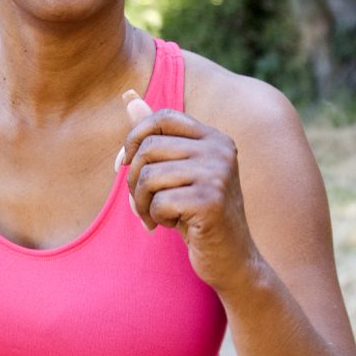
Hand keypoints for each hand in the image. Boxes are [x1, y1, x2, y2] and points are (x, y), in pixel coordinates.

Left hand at [119, 90, 260, 295]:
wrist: (231, 259)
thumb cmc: (198, 214)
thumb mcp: (176, 172)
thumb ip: (155, 136)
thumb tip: (128, 97)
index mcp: (213, 137)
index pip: (162, 117)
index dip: (135, 138)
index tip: (124, 164)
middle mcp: (219, 150)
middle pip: (149, 148)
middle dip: (133, 179)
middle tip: (141, 203)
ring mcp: (218, 174)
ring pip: (149, 176)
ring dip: (141, 203)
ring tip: (155, 216)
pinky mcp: (210, 202)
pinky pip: (159, 202)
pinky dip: (156, 218)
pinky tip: (172, 226)